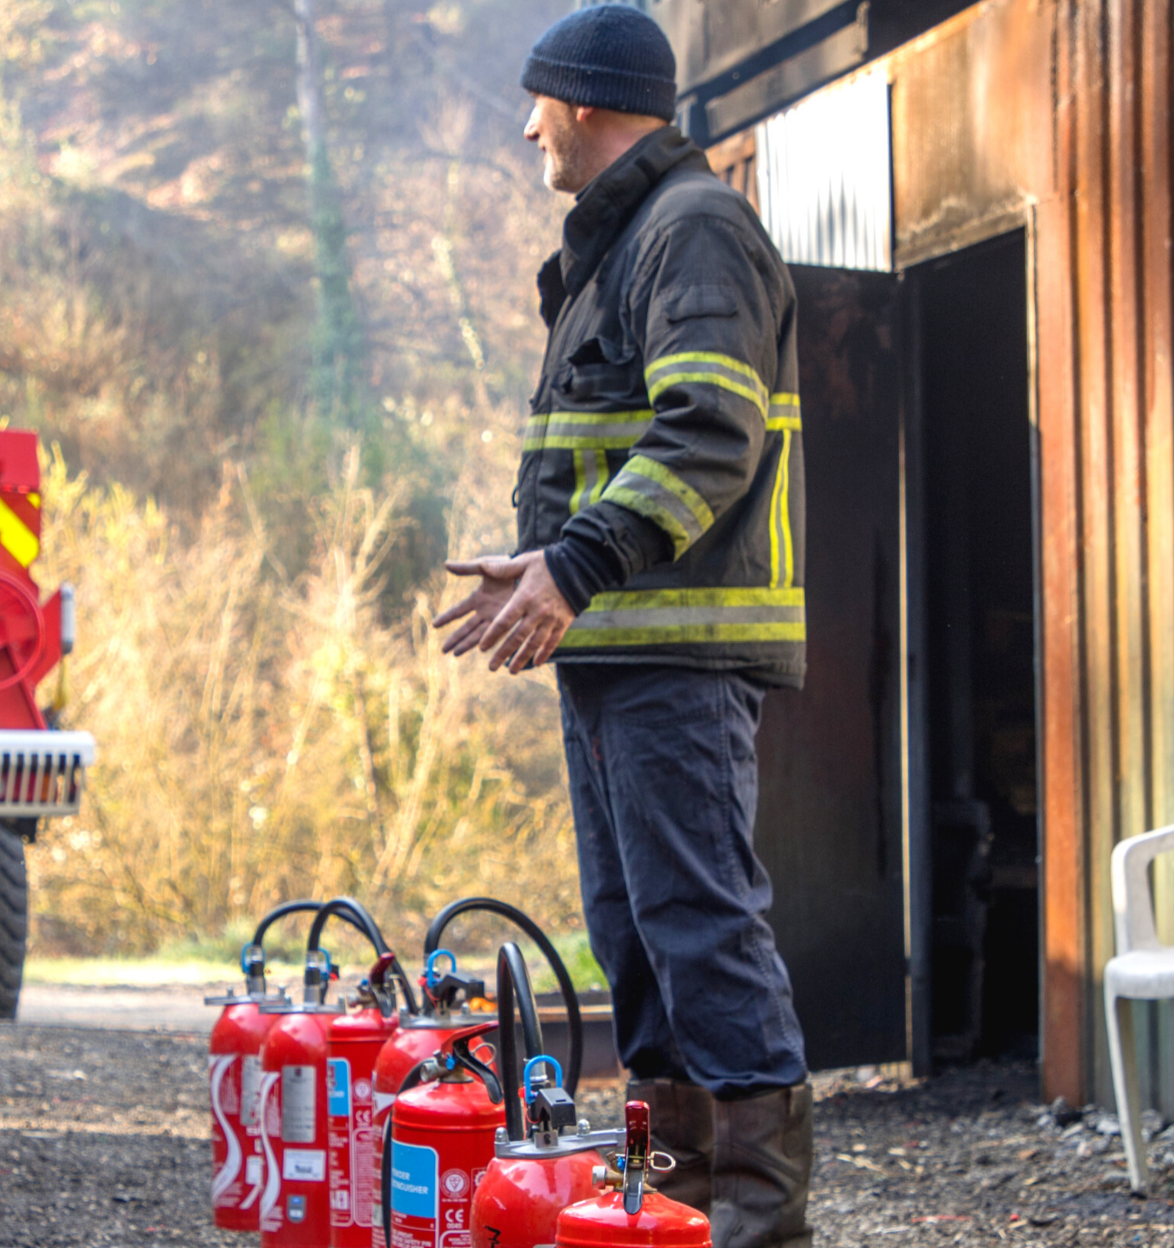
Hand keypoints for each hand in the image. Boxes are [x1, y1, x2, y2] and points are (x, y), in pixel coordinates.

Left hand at [432, 550, 575, 673]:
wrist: (579, 567)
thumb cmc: (548, 563)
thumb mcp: (524, 562)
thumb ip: (503, 568)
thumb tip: (482, 566)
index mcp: (524, 597)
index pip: (504, 621)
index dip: (492, 636)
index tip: (482, 648)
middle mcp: (537, 612)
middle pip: (517, 638)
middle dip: (503, 654)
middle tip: (492, 667)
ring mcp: (551, 619)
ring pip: (534, 644)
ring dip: (522, 659)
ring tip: (512, 671)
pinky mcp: (563, 622)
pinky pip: (553, 642)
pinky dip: (545, 653)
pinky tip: (537, 663)